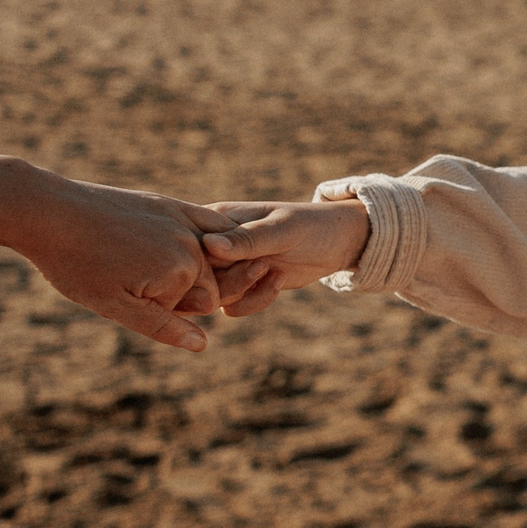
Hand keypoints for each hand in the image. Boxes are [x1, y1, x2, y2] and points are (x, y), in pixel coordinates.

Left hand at [0, 157, 232, 350]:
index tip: (134, 298)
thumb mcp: (114, 306)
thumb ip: (163, 326)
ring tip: (140, 262)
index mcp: (182, 271)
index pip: (202, 305)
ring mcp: (183, 219)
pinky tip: (179, 243)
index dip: (173, 309)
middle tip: (131, 280)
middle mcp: (191, 243)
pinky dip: (208, 238)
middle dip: (182, 288)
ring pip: (210, 256)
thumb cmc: (76, 263)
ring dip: (192, 265)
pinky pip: (209, 224)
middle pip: (209, 280)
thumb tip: (202, 344)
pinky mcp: (172, 204)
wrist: (48, 213)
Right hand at [199, 197, 372, 316]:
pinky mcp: (244, 286)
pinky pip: (233, 307)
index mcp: (214, 220)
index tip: (243, 260)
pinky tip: (279, 280)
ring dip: (243, 292)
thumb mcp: (282, 230)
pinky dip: (255, 301)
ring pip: (212, 297)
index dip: (203, 262)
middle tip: (263, 267)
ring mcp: (227, 267)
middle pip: (195, 277)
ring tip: (272, 272)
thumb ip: (247, 239)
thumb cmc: (310, 225)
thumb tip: (209, 245)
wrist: (338, 241)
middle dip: (227, 281)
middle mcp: (213, 246)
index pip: (187, 247)